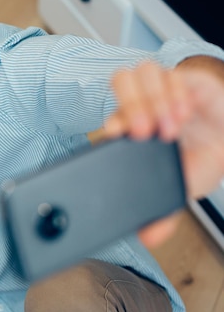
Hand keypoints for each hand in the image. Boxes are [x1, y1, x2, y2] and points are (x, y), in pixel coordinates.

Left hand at [103, 58, 223, 246]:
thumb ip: (162, 213)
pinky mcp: (183, 78)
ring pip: (140, 73)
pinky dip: (176, 91)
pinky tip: (185, 111)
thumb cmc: (199, 158)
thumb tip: (148, 238)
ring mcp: (160, 88)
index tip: (116, 135)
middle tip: (144, 131)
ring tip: (170, 126)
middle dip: (130, 106)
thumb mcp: (181, 187)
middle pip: (120, 84)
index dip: (111, 123)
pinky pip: (171, 73)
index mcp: (132, 128)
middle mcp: (141, 104)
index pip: (110, 118)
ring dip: (154, 99)